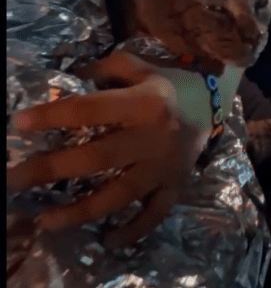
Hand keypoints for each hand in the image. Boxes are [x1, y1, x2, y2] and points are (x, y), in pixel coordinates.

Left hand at [7, 51, 202, 248]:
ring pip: (121, 193)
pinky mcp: (176, 185)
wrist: (214, 101)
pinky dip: (132, 230)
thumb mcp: (138, 67)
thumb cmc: (170, 82)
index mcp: (145, 102)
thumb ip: (103, 69)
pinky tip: (106, 239)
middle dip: (51, 169)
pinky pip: (154, 213)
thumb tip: (66, 79)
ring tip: (45, 220)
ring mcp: (166, 165)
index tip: (18, 123)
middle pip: (97, 158)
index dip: (52, 116)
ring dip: (81, 210)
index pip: (90, 110)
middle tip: (13, 179)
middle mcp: (155, 136)